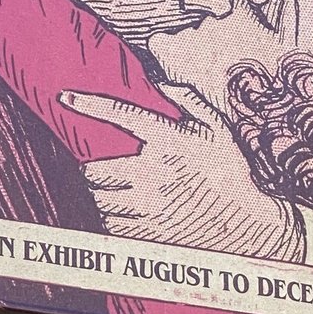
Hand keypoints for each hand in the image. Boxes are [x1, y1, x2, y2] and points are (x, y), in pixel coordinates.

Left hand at [59, 82, 305, 260]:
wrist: (246, 223)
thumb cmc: (231, 172)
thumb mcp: (217, 128)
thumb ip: (188, 101)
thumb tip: (162, 83)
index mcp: (167, 140)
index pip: (119, 114)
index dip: (88, 104)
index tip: (65, 97)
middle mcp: (152, 171)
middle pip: (95, 171)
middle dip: (92, 171)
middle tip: (98, 173)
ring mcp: (148, 203)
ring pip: (101, 200)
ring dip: (102, 196)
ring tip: (113, 195)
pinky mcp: (148, 230)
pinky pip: (112, 225)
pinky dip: (113, 220)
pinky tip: (127, 215)